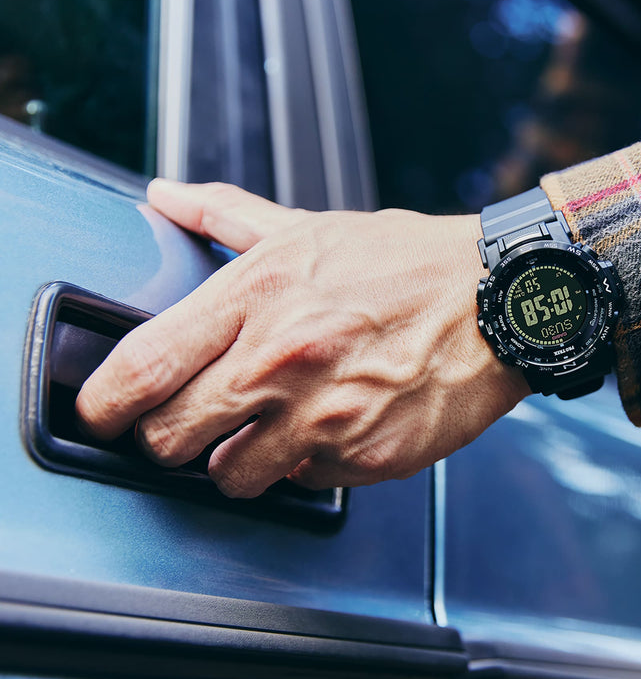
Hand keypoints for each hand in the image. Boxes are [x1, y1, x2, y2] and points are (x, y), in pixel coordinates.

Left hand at [76, 180, 528, 496]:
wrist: (498, 300)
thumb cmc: (407, 264)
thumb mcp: (310, 230)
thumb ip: (225, 216)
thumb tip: (167, 196)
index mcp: (259, 295)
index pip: (145, 365)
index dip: (106, 401)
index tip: (103, 413)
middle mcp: (282, 358)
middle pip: (170, 436)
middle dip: (170, 437)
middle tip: (193, 422)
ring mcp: (324, 414)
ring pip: (230, 477)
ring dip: (238, 460)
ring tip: (270, 428)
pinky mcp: (364, 456)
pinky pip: (304, 481)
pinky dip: (307, 463)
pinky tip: (333, 426)